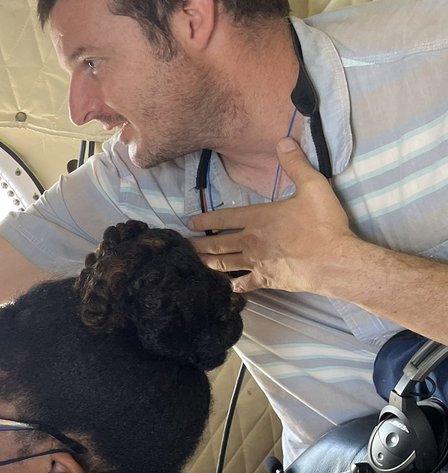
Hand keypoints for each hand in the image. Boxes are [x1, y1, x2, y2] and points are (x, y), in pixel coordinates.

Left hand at [189, 137, 360, 294]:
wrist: (333, 261)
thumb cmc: (323, 224)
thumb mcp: (313, 186)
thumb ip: (296, 164)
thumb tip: (283, 140)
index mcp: (258, 218)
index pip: (223, 217)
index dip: (204, 219)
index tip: (188, 223)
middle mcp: (250, 241)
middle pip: (217, 243)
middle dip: (198, 244)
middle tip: (186, 245)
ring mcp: (255, 263)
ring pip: (223, 264)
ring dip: (208, 262)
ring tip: (197, 261)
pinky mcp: (265, 280)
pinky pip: (242, 284)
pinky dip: (233, 285)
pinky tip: (228, 285)